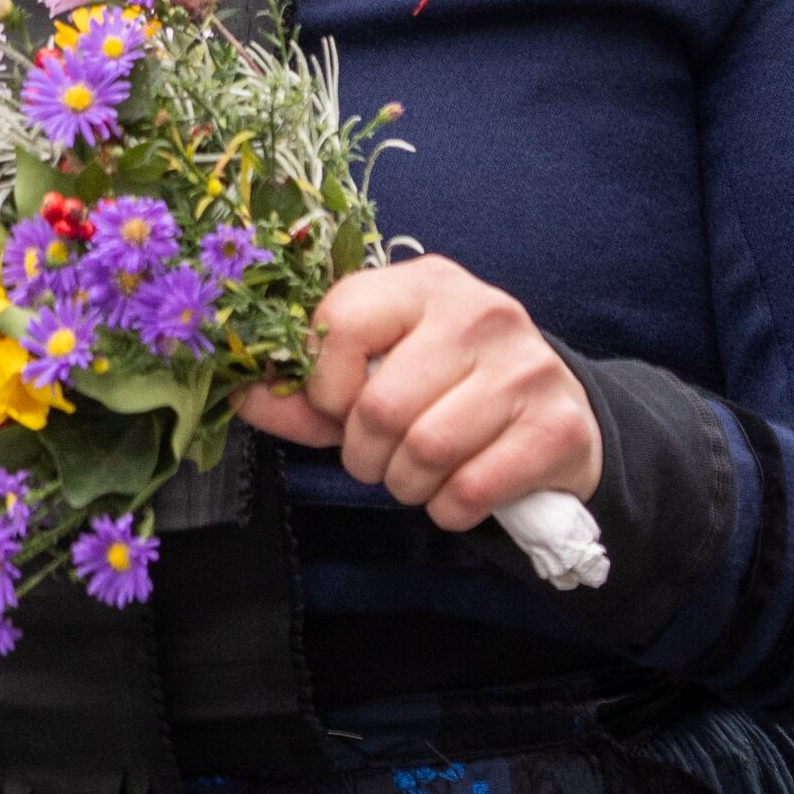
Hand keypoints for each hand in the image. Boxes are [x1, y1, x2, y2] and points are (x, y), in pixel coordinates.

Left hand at [237, 256, 603, 534]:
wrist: (556, 417)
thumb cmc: (449, 393)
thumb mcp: (378, 375)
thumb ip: (305, 391)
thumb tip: (236, 393)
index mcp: (425, 284)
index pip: (342, 321)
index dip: (324, 386)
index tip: (339, 409)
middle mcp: (481, 312)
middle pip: (380, 405)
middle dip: (365, 454)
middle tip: (381, 458)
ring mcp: (525, 367)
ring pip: (425, 450)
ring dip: (407, 485)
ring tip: (420, 474)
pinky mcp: (557, 426)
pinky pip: (470, 489)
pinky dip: (449, 509)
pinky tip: (459, 491)